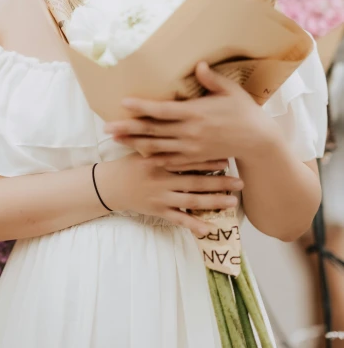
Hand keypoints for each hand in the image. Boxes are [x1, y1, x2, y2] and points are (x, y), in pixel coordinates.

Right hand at [96, 152, 242, 237]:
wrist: (109, 185)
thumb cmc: (129, 163)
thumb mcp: (141, 146)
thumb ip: (161, 138)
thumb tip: (177, 119)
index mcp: (160, 160)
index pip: (188, 159)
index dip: (208, 159)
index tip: (227, 157)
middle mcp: (162, 178)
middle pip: (196, 181)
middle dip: (219, 181)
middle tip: (239, 181)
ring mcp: (160, 196)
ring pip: (191, 201)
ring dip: (213, 201)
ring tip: (233, 201)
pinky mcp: (158, 211)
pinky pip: (178, 219)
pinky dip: (193, 224)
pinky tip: (209, 229)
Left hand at [104, 61, 281, 166]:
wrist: (259, 142)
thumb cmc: (245, 112)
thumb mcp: (231, 91)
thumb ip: (212, 79)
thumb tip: (198, 64)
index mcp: (196, 113)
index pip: (162, 110)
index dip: (141, 107)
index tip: (123, 103)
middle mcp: (190, 133)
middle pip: (152, 131)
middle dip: (128, 129)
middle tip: (106, 128)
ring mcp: (191, 148)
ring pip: (157, 147)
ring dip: (135, 144)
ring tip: (116, 141)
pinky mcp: (195, 159)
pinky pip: (170, 160)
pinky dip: (153, 158)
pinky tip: (140, 156)